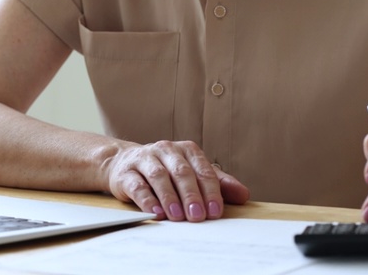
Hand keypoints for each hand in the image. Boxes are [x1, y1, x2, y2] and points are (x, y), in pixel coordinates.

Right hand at [102, 140, 249, 221]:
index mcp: (187, 150)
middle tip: (198, 216)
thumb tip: (244, 195)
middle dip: (191, 195)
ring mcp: (145, 159)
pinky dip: (147, 200)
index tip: (215, 211)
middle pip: (182, 172)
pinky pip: (137, 186)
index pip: (202, 170)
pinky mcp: (126, 173)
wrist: (124, 163)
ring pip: (159, 177)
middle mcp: (167, 150)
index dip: (210, 191)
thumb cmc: (166, 170)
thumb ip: (218, 183)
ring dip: (170, 197)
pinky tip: (156, 213)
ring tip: (177, 217)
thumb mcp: (194, 173)